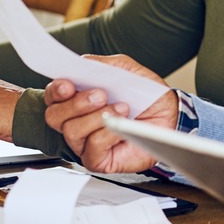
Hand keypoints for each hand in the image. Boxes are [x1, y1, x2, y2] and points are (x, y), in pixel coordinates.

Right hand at [43, 54, 178, 172]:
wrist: (169, 116)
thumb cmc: (145, 96)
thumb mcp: (127, 71)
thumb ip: (104, 65)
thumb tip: (84, 63)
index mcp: (77, 98)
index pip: (53, 96)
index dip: (56, 91)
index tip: (68, 85)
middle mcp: (76, 121)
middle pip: (55, 116)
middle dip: (76, 104)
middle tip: (100, 95)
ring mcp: (84, 142)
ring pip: (72, 131)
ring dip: (96, 117)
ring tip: (121, 108)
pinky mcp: (97, 159)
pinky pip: (92, 147)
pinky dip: (107, 134)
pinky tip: (122, 126)